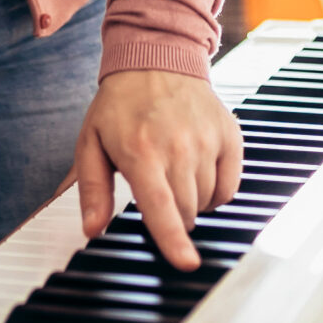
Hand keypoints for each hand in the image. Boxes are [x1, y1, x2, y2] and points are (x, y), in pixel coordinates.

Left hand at [72, 69, 243, 270]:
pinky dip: (215, 191)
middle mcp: (179, 148)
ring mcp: (208, 141)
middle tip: (157, 193)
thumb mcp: (92, 144)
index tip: (187, 263)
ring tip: (173, 174)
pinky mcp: (230, 136)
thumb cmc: (120, 105)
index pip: (161, 207)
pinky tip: (198, 174)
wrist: (158, 59)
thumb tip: (92, 229)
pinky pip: (229, 187)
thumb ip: (93, 191)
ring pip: (207, 201)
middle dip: (173, 218)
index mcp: (141, 152)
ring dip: (192, 203)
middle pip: (186, 212)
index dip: (173, 240)